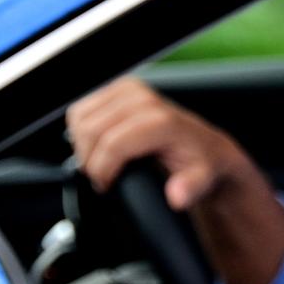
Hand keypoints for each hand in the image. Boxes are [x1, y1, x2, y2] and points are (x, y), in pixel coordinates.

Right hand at [66, 77, 262, 212]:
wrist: (203, 146)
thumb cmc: (199, 163)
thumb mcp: (201, 180)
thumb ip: (190, 189)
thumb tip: (178, 195)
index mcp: (163, 120)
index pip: (112, 144)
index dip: (102, 170)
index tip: (107, 186)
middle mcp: (146, 99)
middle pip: (91, 131)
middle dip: (91, 160)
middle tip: (103, 176)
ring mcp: (131, 90)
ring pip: (81, 119)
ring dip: (83, 146)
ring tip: (102, 162)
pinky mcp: (118, 87)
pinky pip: (80, 109)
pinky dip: (81, 131)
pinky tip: (98, 145)